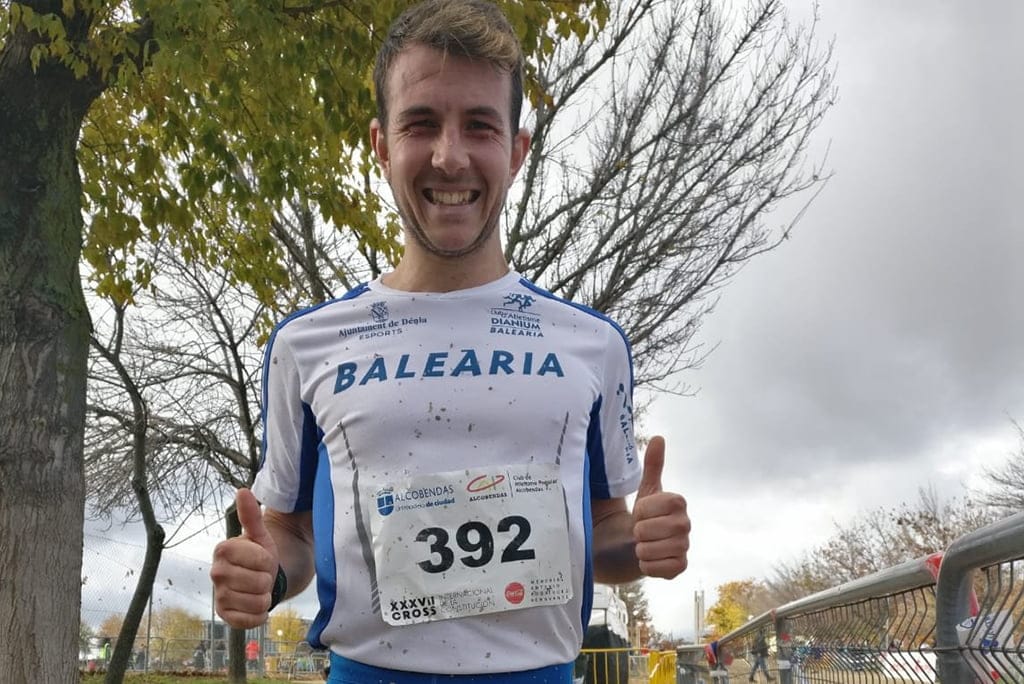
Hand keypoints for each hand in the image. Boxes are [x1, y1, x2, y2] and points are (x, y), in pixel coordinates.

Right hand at [210, 488, 280, 627]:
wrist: (255, 579)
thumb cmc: (258, 554)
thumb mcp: (258, 535)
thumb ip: (250, 515)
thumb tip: (242, 490)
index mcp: (223, 549)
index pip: (260, 560)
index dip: (268, 561)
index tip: (262, 558)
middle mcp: (216, 572)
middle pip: (260, 583)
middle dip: (267, 580)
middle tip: (260, 575)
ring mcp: (218, 595)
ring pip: (258, 602)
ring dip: (265, 597)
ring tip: (258, 589)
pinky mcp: (223, 615)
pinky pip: (250, 620)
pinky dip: (260, 615)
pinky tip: (255, 605)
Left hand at [631, 435, 689, 577]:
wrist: (642, 544)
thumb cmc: (645, 515)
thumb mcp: (646, 490)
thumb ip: (653, 465)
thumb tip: (659, 437)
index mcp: (678, 503)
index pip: (644, 508)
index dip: (637, 512)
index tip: (641, 513)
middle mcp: (686, 525)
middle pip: (644, 530)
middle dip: (636, 532)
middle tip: (642, 530)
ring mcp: (684, 547)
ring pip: (647, 550)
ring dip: (639, 548)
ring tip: (645, 543)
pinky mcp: (679, 568)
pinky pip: (654, 568)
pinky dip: (645, 565)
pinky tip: (650, 559)